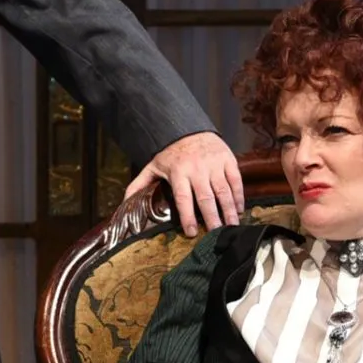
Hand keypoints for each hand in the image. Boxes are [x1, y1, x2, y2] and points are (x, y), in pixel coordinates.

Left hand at [124, 131, 243, 235]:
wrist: (189, 127)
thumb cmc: (170, 152)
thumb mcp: (153, 166)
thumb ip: (139, 184)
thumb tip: (123, 203)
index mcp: (178, 173)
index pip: (183, 199)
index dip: (187, 217)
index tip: (191, 233)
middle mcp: (197, 169)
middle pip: (206, 198)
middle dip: (212, 218)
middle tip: (216, 234)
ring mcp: (214, 164)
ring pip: (223, 191)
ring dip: (228, 210)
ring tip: (232, 227)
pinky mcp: (227, 159)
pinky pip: (235, 180)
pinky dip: (239, 195)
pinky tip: (239, 209)